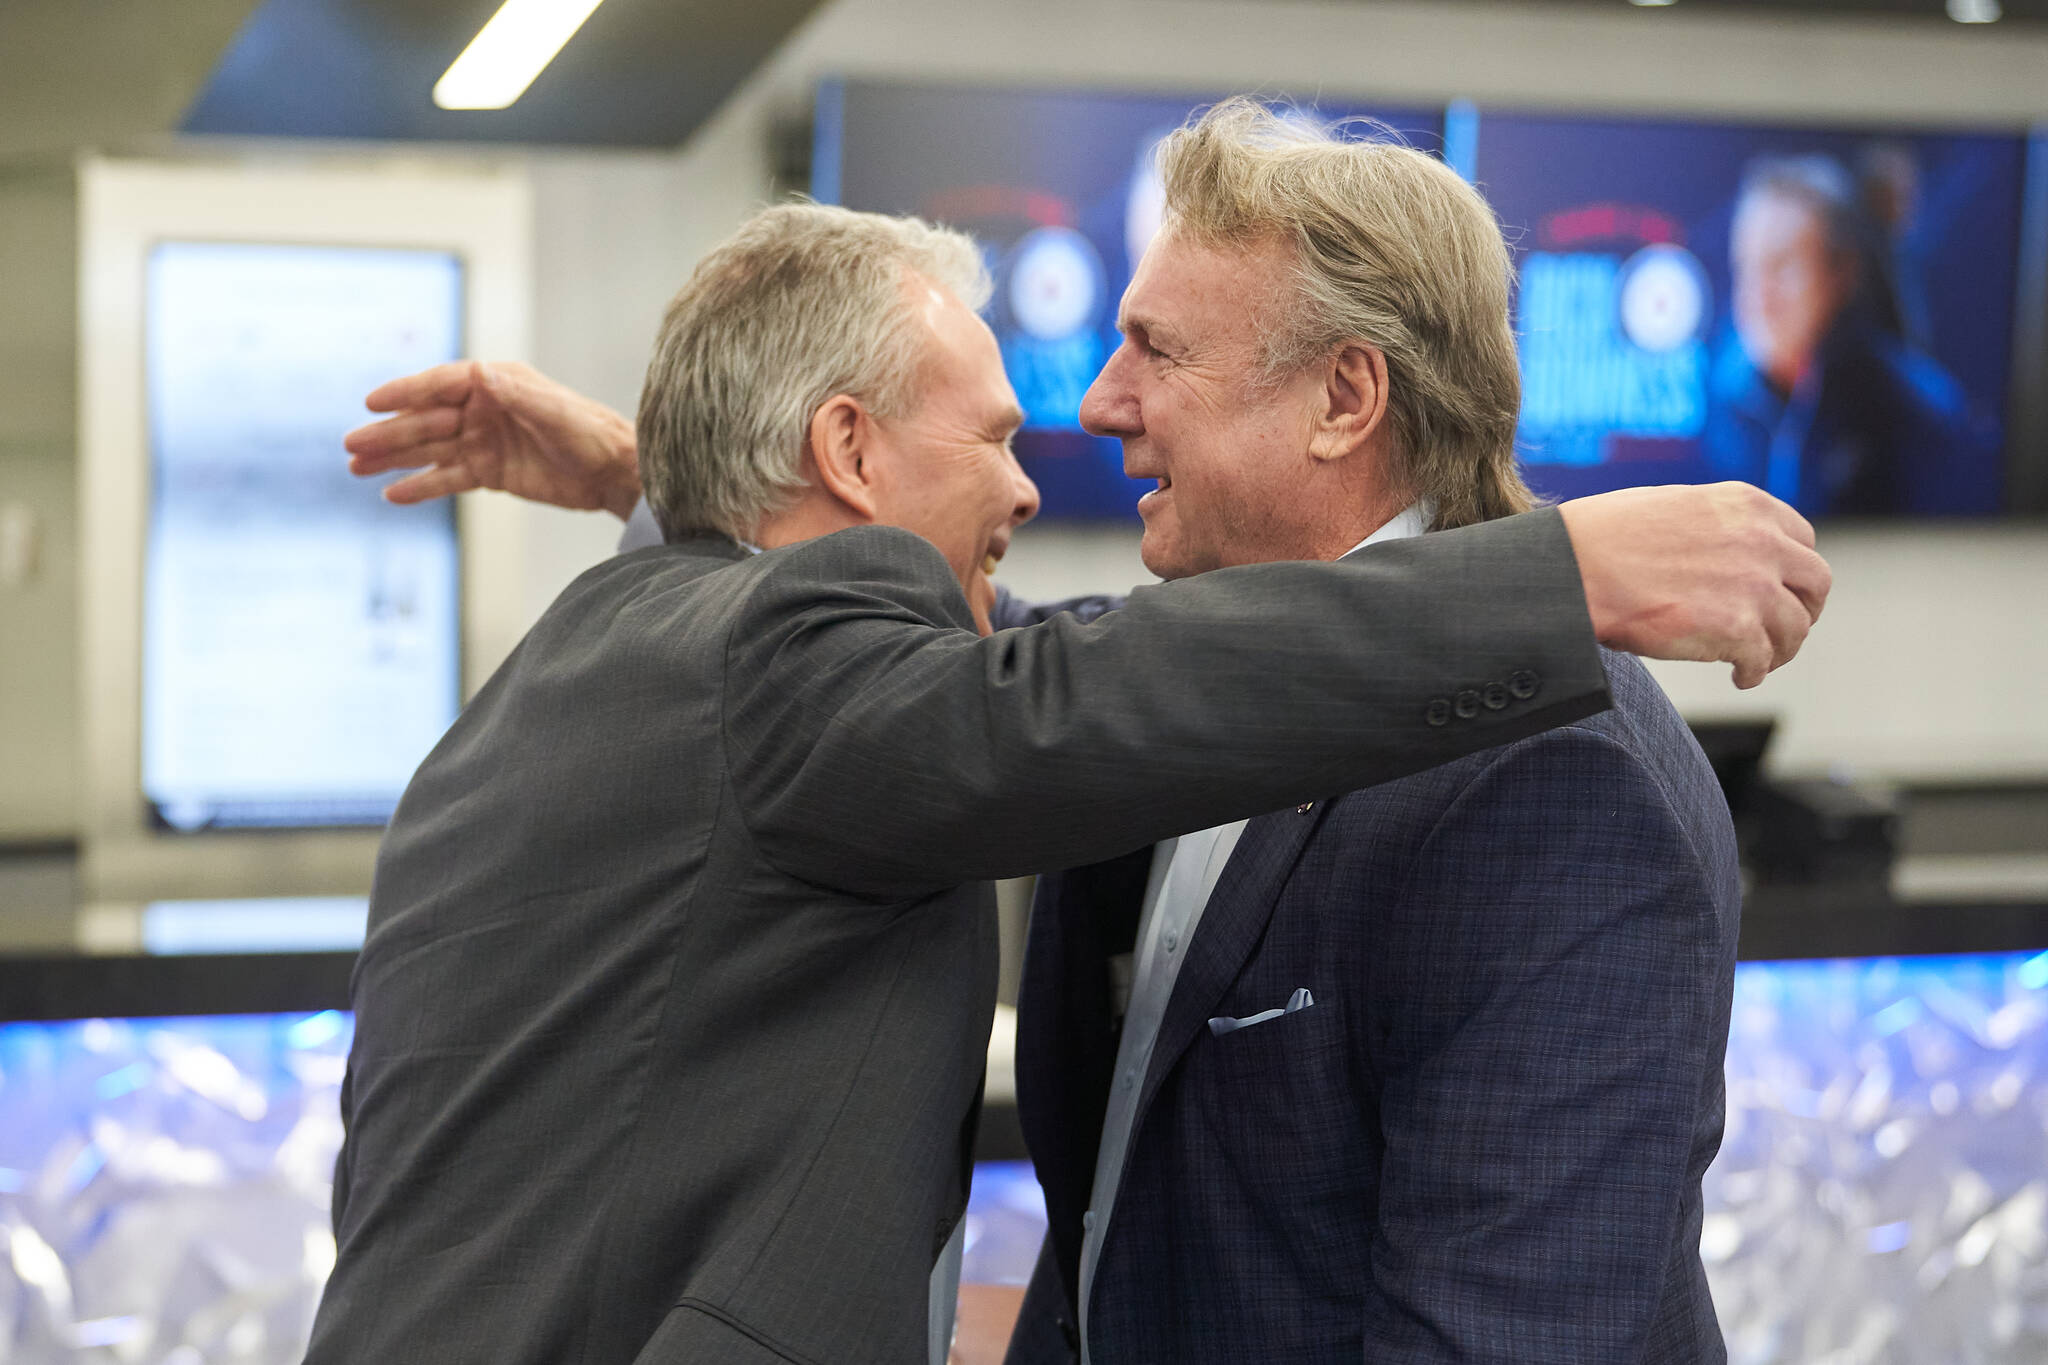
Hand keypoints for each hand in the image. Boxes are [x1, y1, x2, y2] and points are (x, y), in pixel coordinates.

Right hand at [344, 361, 642, 519]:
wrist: (615, 472)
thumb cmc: (591, 432)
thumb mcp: (556, 411)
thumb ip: (517, 394)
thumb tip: (480, 373)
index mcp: (496, 383)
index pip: (441, 384)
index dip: (405, 392)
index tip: (372, 403)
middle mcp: (483, 409)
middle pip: (426, 420)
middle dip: (389, 433)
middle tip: (351, 445)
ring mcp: (483, 441)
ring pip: (429, 450)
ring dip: (393, 459)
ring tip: (356, 468)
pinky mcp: (489, 472)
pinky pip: (448, 478)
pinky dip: (422, 486)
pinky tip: (393, 494)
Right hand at [1557, 482, 1830, 689]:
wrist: (1575, 566)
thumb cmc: (1603, 537)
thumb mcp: (1675, 505)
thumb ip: (1714, 525)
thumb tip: (1720, 553)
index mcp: (1748, 506)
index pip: (1802, 540)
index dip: (1794, 571)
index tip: (1782, 590)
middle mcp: (1763, 541)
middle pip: (1815, 583)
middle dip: (1803, 609)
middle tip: (1785, 629)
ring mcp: (1754, 586)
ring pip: (1796, 628)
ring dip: (1781, 648)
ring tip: (1759, 662)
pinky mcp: (1737, 629)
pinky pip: (1763, 660)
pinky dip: (1754, 673)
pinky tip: (1739, 677)